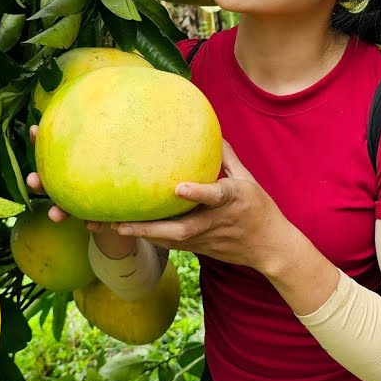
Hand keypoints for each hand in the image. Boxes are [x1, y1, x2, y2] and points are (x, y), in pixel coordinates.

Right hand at [24, 124, 136, 258]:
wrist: (142, 196)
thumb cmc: (128, 161)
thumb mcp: (119, 142)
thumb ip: (109, 127)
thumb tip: (104, 90)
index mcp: (75, 166)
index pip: (54, 153)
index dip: (40, 142)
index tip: (33, 130)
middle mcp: (76, 184)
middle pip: (52, 184)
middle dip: (40, 183)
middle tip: (31, 180)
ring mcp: (86, 202)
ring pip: (69, 208)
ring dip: (59, 211)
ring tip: (54, 215)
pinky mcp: (104, 216)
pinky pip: (96, 221)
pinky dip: (93, 223)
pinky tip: (92, 224)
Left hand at [112, 141, 298, 274]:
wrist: (270, 247)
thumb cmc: (259, 208)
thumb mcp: (248, 179)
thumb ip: (227, 157)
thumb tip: (210, 131)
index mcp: (232, 200)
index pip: (216, 195)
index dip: (198, 192)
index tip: (179, 188)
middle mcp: (216, 221)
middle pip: (181, 229)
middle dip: (149, 227)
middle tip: (118, 222)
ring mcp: (206, 238)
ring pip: (170, 240)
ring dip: (140, 234)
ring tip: (110, 226)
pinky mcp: (199, 248)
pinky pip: (170, 243)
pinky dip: (148, 237)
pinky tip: (122, 229)